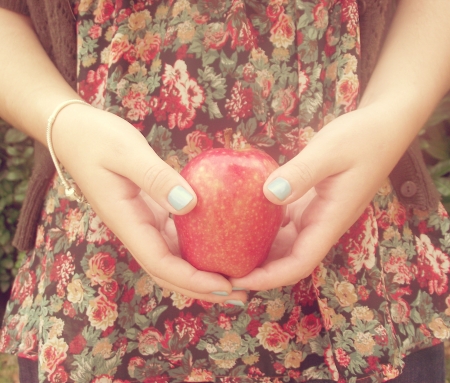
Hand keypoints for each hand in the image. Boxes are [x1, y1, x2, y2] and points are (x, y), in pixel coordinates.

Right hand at [52, 104, 247, 303]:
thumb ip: (156, 178)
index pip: (160, 263)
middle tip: (240, 295)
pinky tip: (220, 244)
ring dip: (201, 272)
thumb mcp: (126, 153)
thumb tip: (190, 205)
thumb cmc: (97, 139)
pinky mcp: (151, 211)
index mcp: (127, 222)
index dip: (192, 280)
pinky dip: (197, 246)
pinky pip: (176, 236)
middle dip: (202, 288)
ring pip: (173, 257)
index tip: (225, 286)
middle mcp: (136, 229)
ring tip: (236, 277)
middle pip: (169, 271)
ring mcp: (143, 222)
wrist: (75, 134)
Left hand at [230, 106, 411, 290]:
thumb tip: (269, 194)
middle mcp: (321, 224)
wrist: (382, 129)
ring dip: (258, 251)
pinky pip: (282, 222)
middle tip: (222, 269)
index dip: (269, 277)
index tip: (239, 280)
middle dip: (258, 271)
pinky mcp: (307, 202)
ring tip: (226, 251)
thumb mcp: (330, 151)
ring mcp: (314, 214)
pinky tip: (240, 220)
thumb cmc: (362, 139)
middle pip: (287, 260)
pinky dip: (262, 227)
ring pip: (284, 243)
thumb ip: (302, 173)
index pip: (299, 263)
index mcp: (330, 220)